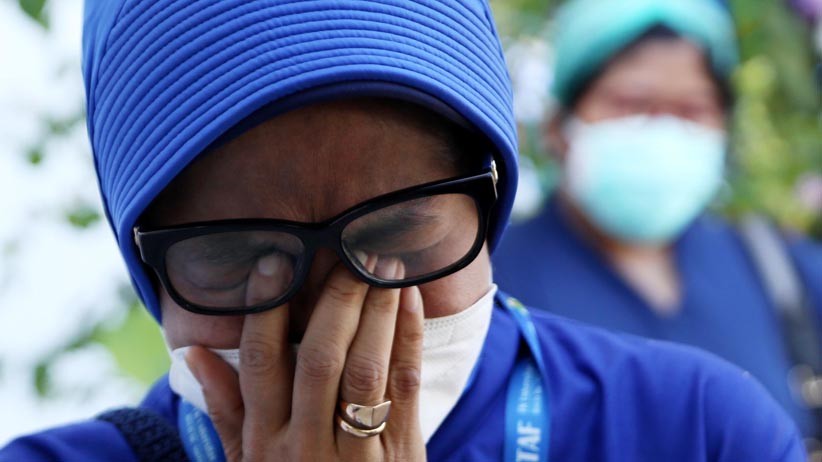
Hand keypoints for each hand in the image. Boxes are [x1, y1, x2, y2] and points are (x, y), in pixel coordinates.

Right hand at [186, 257, 426, 460]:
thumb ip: (226, 409)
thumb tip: (191, 351)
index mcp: (266, 442)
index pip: (259, 364)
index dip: (266, 308)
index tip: (277, 261)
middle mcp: (306, 444)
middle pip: (318, 358)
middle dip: (333, 301)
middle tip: (348, 252)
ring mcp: (356, 451)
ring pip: (365, 368)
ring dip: (376, 311)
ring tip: (384, 265)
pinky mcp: (400, 453)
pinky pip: (404, 386)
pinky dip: (408, 337)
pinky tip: (409, 300)